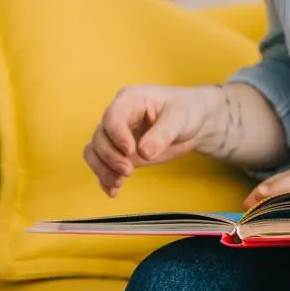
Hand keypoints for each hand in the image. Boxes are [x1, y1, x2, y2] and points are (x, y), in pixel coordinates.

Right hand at [83, 85, 221, 197]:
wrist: (194, 122)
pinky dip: (104, 178)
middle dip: (110, 156)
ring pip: (95, 151)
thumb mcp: (181, 118)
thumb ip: (163, 133)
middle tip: (128, 171)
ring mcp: (116, 135)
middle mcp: (118, 116)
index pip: (113, 116)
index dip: (117, 134)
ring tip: (118, 183)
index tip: (129, 150)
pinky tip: (113, 191)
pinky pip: (102, 164)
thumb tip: (144, 153)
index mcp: (131, 99)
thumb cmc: (187, 111)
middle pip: (100, 136)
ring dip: (102, 169)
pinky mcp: (120, 153)